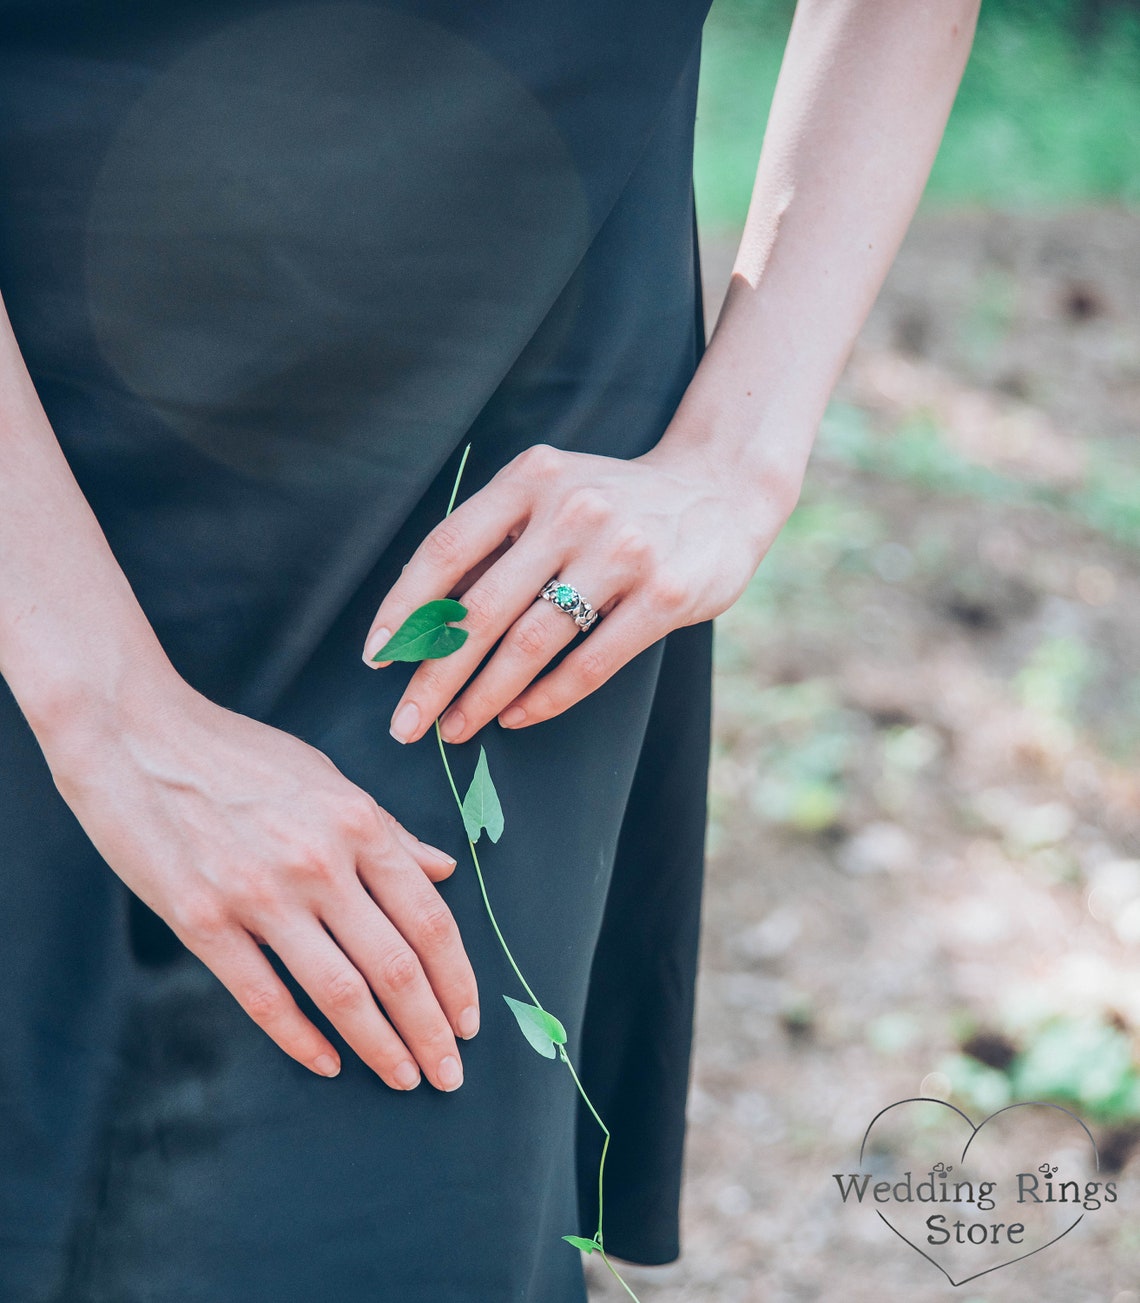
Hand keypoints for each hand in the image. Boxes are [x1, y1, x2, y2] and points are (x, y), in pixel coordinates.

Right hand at [45, 676, 478, 1090]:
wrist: (134, 734)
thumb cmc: (235, 751)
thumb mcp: (326, 776)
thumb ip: (388, 830)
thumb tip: (445, 869)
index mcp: (357, 823)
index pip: (429, 918)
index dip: (458, 978)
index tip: (470, 1019)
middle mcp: (320, 863)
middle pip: (396, 966)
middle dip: (431, 1029)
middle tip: (450, 1074)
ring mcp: (260, 895)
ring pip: (340, 992)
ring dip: (380, 1045)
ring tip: (404, 1077)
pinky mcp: (203, 921)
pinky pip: (264, 996)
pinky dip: (301, 1039)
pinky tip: (327, 1063)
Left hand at [362, 437, 798, 743]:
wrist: (720, 490)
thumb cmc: (615, 503)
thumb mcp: (551, 495)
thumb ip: (497, 544)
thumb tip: (423, 622)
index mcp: (531, 478)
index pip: (447, 550)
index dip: (405, 609)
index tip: (377, 658)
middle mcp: (573, 509)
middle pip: (482, 608)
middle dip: (434, 675)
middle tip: (406, 723)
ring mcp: (622, 553)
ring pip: (531, 643)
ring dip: (483, 696)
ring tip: (454, 727)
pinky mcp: (663, 596)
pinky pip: (589, 663)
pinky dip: (544, 699)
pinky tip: (516, 717)